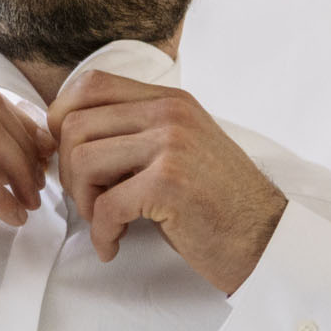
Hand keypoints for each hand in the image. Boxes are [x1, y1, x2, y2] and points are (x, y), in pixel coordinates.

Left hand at [48, 70, 286, 294]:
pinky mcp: (169, 183)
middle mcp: (170, 113)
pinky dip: (101, 233)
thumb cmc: (214, 202)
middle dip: (69, 171)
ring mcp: (171, 145)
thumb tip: (64, 134)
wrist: (267, 240)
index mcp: (169, 101)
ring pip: (81, 159)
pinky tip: (114, 245)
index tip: (73, 159)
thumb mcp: (176, 149)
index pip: (89, 85)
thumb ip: (133, 132)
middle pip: (74, 124)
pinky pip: (105, 205)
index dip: (63, 121)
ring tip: (105, 221)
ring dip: (83, 201)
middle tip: (91, 202)